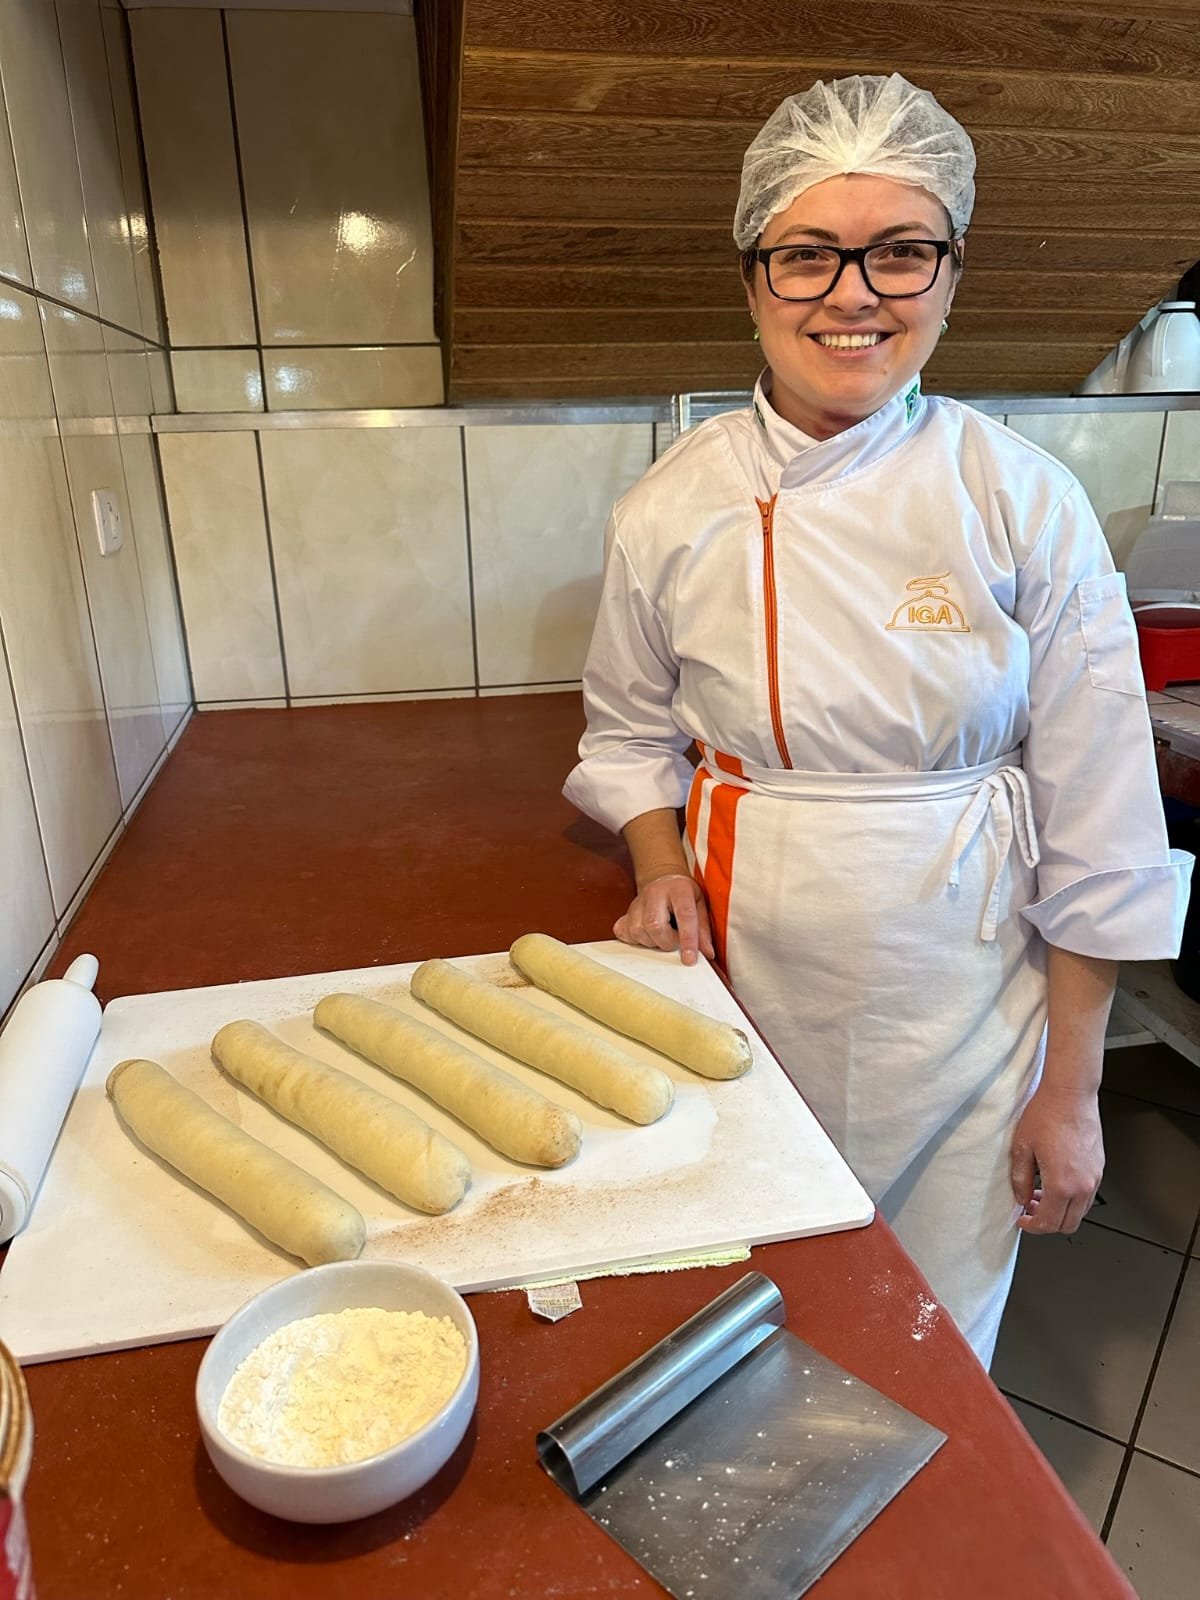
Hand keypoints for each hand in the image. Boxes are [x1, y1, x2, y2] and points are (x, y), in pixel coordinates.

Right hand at [614, 872, 714, 966]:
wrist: (664, 880)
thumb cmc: (684, 895)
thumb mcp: (700, 905)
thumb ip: (703, 930)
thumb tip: (707, 953)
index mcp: (679, 889)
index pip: (684, 915)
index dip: (688, 939)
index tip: (689, 959)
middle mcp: (655, 892)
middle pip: (654, 925)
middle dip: (667, 942)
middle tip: (675, 941)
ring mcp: (637, 902)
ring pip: (638, 931)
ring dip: (652, 942)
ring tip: (663, 936)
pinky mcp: (626, 912)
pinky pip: (624, 933)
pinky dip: (635, 940)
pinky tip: (647, 936)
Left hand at [1010, 1084, 1103, 1234]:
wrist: (1070, 1094)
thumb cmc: (1047, 1114)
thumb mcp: (1022, 1148)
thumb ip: (1020, 1180)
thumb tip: (1021, 1198)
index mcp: (1062, 1184)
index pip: (1048, 1222)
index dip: (1032, 1226)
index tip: (1022, 1220)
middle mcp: (1083, 1185)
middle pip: (1067, 1225)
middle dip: (1046, 1223)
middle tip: (1030, 1209)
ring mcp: (1094, 1177)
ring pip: (1079, 1212)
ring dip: (1060, 1210)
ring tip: (1040, 1194)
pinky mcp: (1099, 1168)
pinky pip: (1087, 1195)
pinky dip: (1071, 1198)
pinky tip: (1055, 1182)